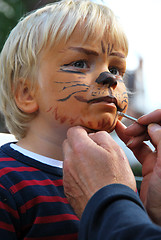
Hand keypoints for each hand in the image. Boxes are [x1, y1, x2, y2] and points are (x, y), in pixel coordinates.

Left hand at [63, 126, 135, 218]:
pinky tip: (90, 180)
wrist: (110, 210)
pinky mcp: (67, 189)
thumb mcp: (116, 150)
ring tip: (94, 168)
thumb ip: (101, 136)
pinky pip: (69, 174)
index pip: (73, 130)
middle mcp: (69, 161)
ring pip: (68, 159)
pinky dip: (77, 173)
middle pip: (68, 144)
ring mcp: (66, 176)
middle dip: (78, 144)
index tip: (91, 136)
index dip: (83, 131)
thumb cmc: (116, 179)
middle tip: (93, 151)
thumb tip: (93, 135)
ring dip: (77, 159)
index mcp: (80, 148)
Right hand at [115, 110, 160, 224]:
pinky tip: (121, 134)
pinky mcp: (148, 163)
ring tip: (125, 137)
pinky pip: (139, 146)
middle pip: (156, 127)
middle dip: (142, 126)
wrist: (156, 217)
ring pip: (147, 135)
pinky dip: (130, 139)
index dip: (155, 117)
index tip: (142, 120)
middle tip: (130, 131)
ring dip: (135, 133)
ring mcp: (158, 156)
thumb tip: (153, 125)